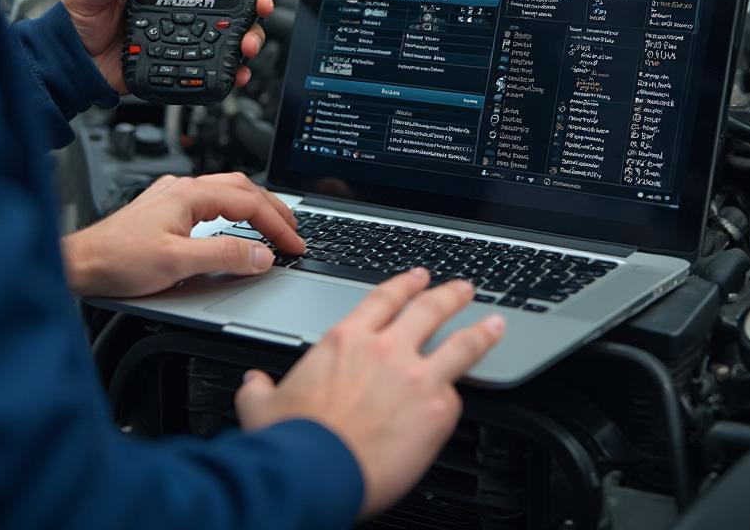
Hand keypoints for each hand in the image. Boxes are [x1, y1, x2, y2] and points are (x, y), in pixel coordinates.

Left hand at [60, 0, 273, 92]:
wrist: (68, 66)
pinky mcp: (175, 71)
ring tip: (246, 50)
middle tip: (253, 24)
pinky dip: (228, 74)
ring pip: (226, 45)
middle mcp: (178, 19)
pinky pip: (208, 73)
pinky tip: (235, 74)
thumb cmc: (76, 27)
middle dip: (250, 20)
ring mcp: (180, 46)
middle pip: (228, 17)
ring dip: (245, 45)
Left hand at [61, 173, 303, 296]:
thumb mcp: (177, 262)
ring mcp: (174, 196)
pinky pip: (211, 198)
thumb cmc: (117, 260)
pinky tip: (235, 220)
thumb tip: (262, 255)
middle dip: (273, 209)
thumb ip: (224, 257)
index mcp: (190, 194)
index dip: (277, 225)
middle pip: (243, 188)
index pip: (249, 203)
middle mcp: (183, 188)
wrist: (80, 264)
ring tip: (274, 225)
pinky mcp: (166, 208)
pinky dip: (235, 208)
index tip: (294, 244)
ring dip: (255, 206)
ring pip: (227, 190)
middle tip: (294, 233)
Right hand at [235, 269, 504, 518]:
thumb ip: (261, 389)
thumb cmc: (290, 441)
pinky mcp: (435, 409)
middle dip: (450, 294)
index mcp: (346, 340)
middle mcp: (385, 349)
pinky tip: (469, 394)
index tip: (418, 277)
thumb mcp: (262, 406)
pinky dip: (461, 394)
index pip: (384, 298)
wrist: (314, 471)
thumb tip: (254, 384)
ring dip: (481, 330)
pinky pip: (457, 396)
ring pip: (460, 343)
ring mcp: (415, 376)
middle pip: (429, 308)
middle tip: (463, 288)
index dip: (405, 284)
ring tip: (496, 322)